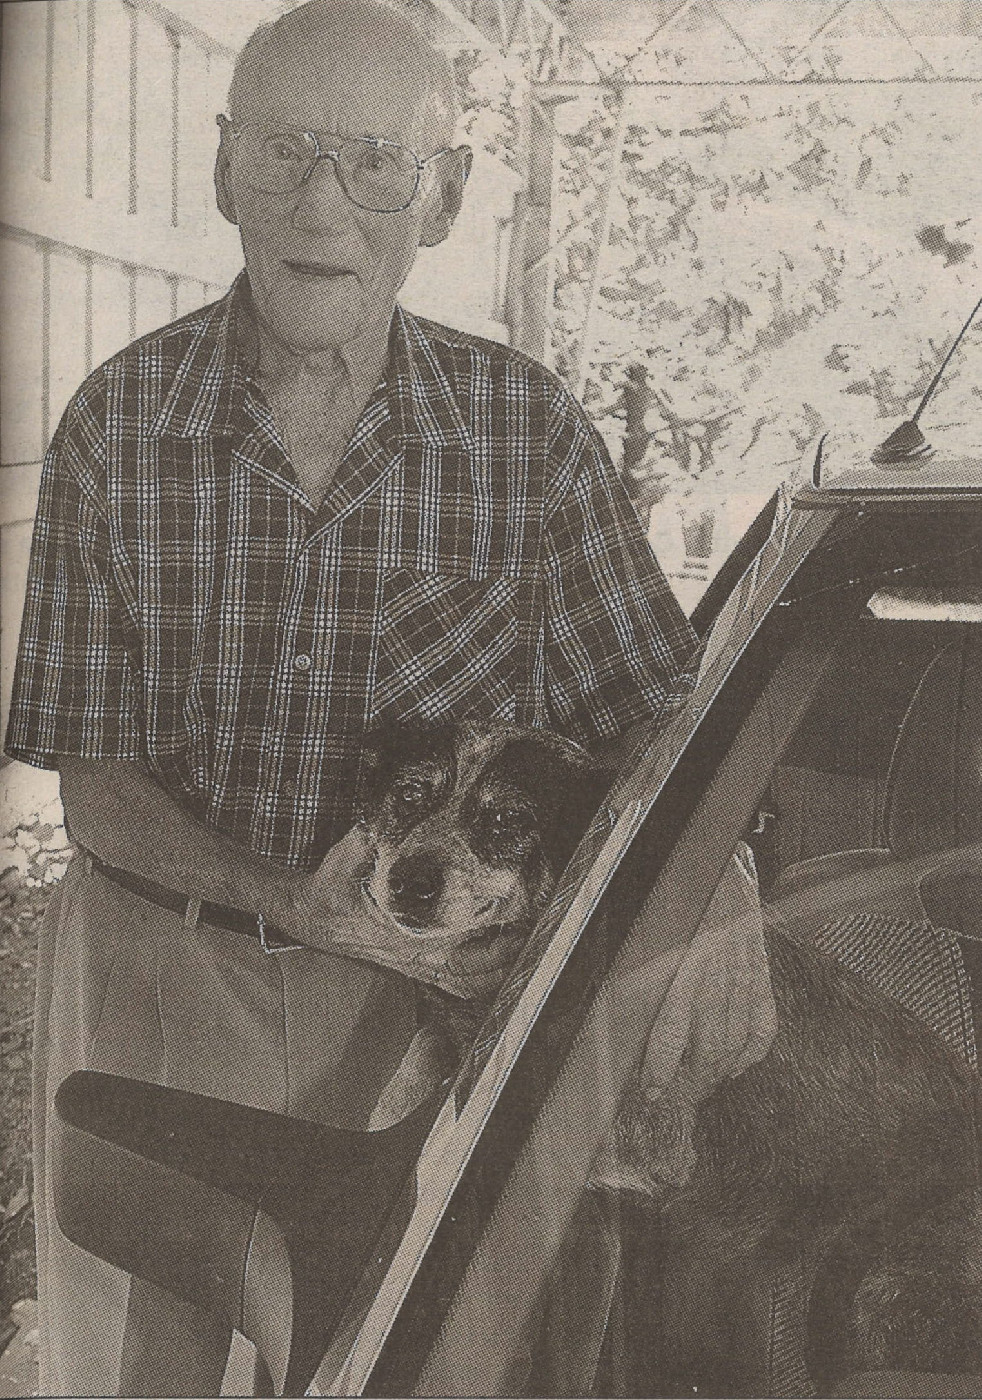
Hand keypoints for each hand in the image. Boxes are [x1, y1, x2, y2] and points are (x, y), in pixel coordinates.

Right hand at [288, 826, 524, 997]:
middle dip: (510, 955)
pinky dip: (482, 979)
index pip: (462, 946)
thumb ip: (370, 835)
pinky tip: (501, 963)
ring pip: (469, 983)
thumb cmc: (332, 887)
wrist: (310, 916)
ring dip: (500, 970)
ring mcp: (418, 966)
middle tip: (536, 928)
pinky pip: (456, 984)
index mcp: (406, 932)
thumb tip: (392, 809)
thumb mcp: (347, 855)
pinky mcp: (416, 968)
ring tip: (526, 943)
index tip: (522, 919)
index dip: (496, 939)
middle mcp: (417, 955)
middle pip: (477, 972)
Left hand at [637, 844, 777, 1104]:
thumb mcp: (640, 928)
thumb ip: (634, 973)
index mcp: (679, 960)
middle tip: (676, 1097)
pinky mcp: (760, 966)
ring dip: (718, 1072)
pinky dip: (752, 1050)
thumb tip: (618, 1018)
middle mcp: (714, 970)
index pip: (673, 1033)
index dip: (662, 1070)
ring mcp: (743, 970)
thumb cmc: (666, 889)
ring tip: (701, 1086)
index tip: (652, 1092)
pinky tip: (738, 1065)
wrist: (711, 852)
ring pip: (736, 1040)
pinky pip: (764, 1021)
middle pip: (709, 1047)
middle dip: (692, 1081)